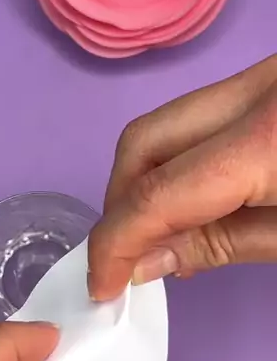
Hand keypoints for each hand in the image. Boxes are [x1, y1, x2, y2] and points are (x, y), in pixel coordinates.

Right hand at [88, 54, 276, 299]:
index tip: (101, 284)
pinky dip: (181, 161)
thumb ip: (223, 245)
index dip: (116, 243)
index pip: (158, 192)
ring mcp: (260, 76)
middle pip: (144, 141)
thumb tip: (145, 261)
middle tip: (128, 257)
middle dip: (120, 203)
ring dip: (147, 180)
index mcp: (268, 139)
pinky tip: (198, 202)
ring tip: (164, 235)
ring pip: (165, 123)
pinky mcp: (266, 80)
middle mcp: (255, 88)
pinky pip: (199, 118)